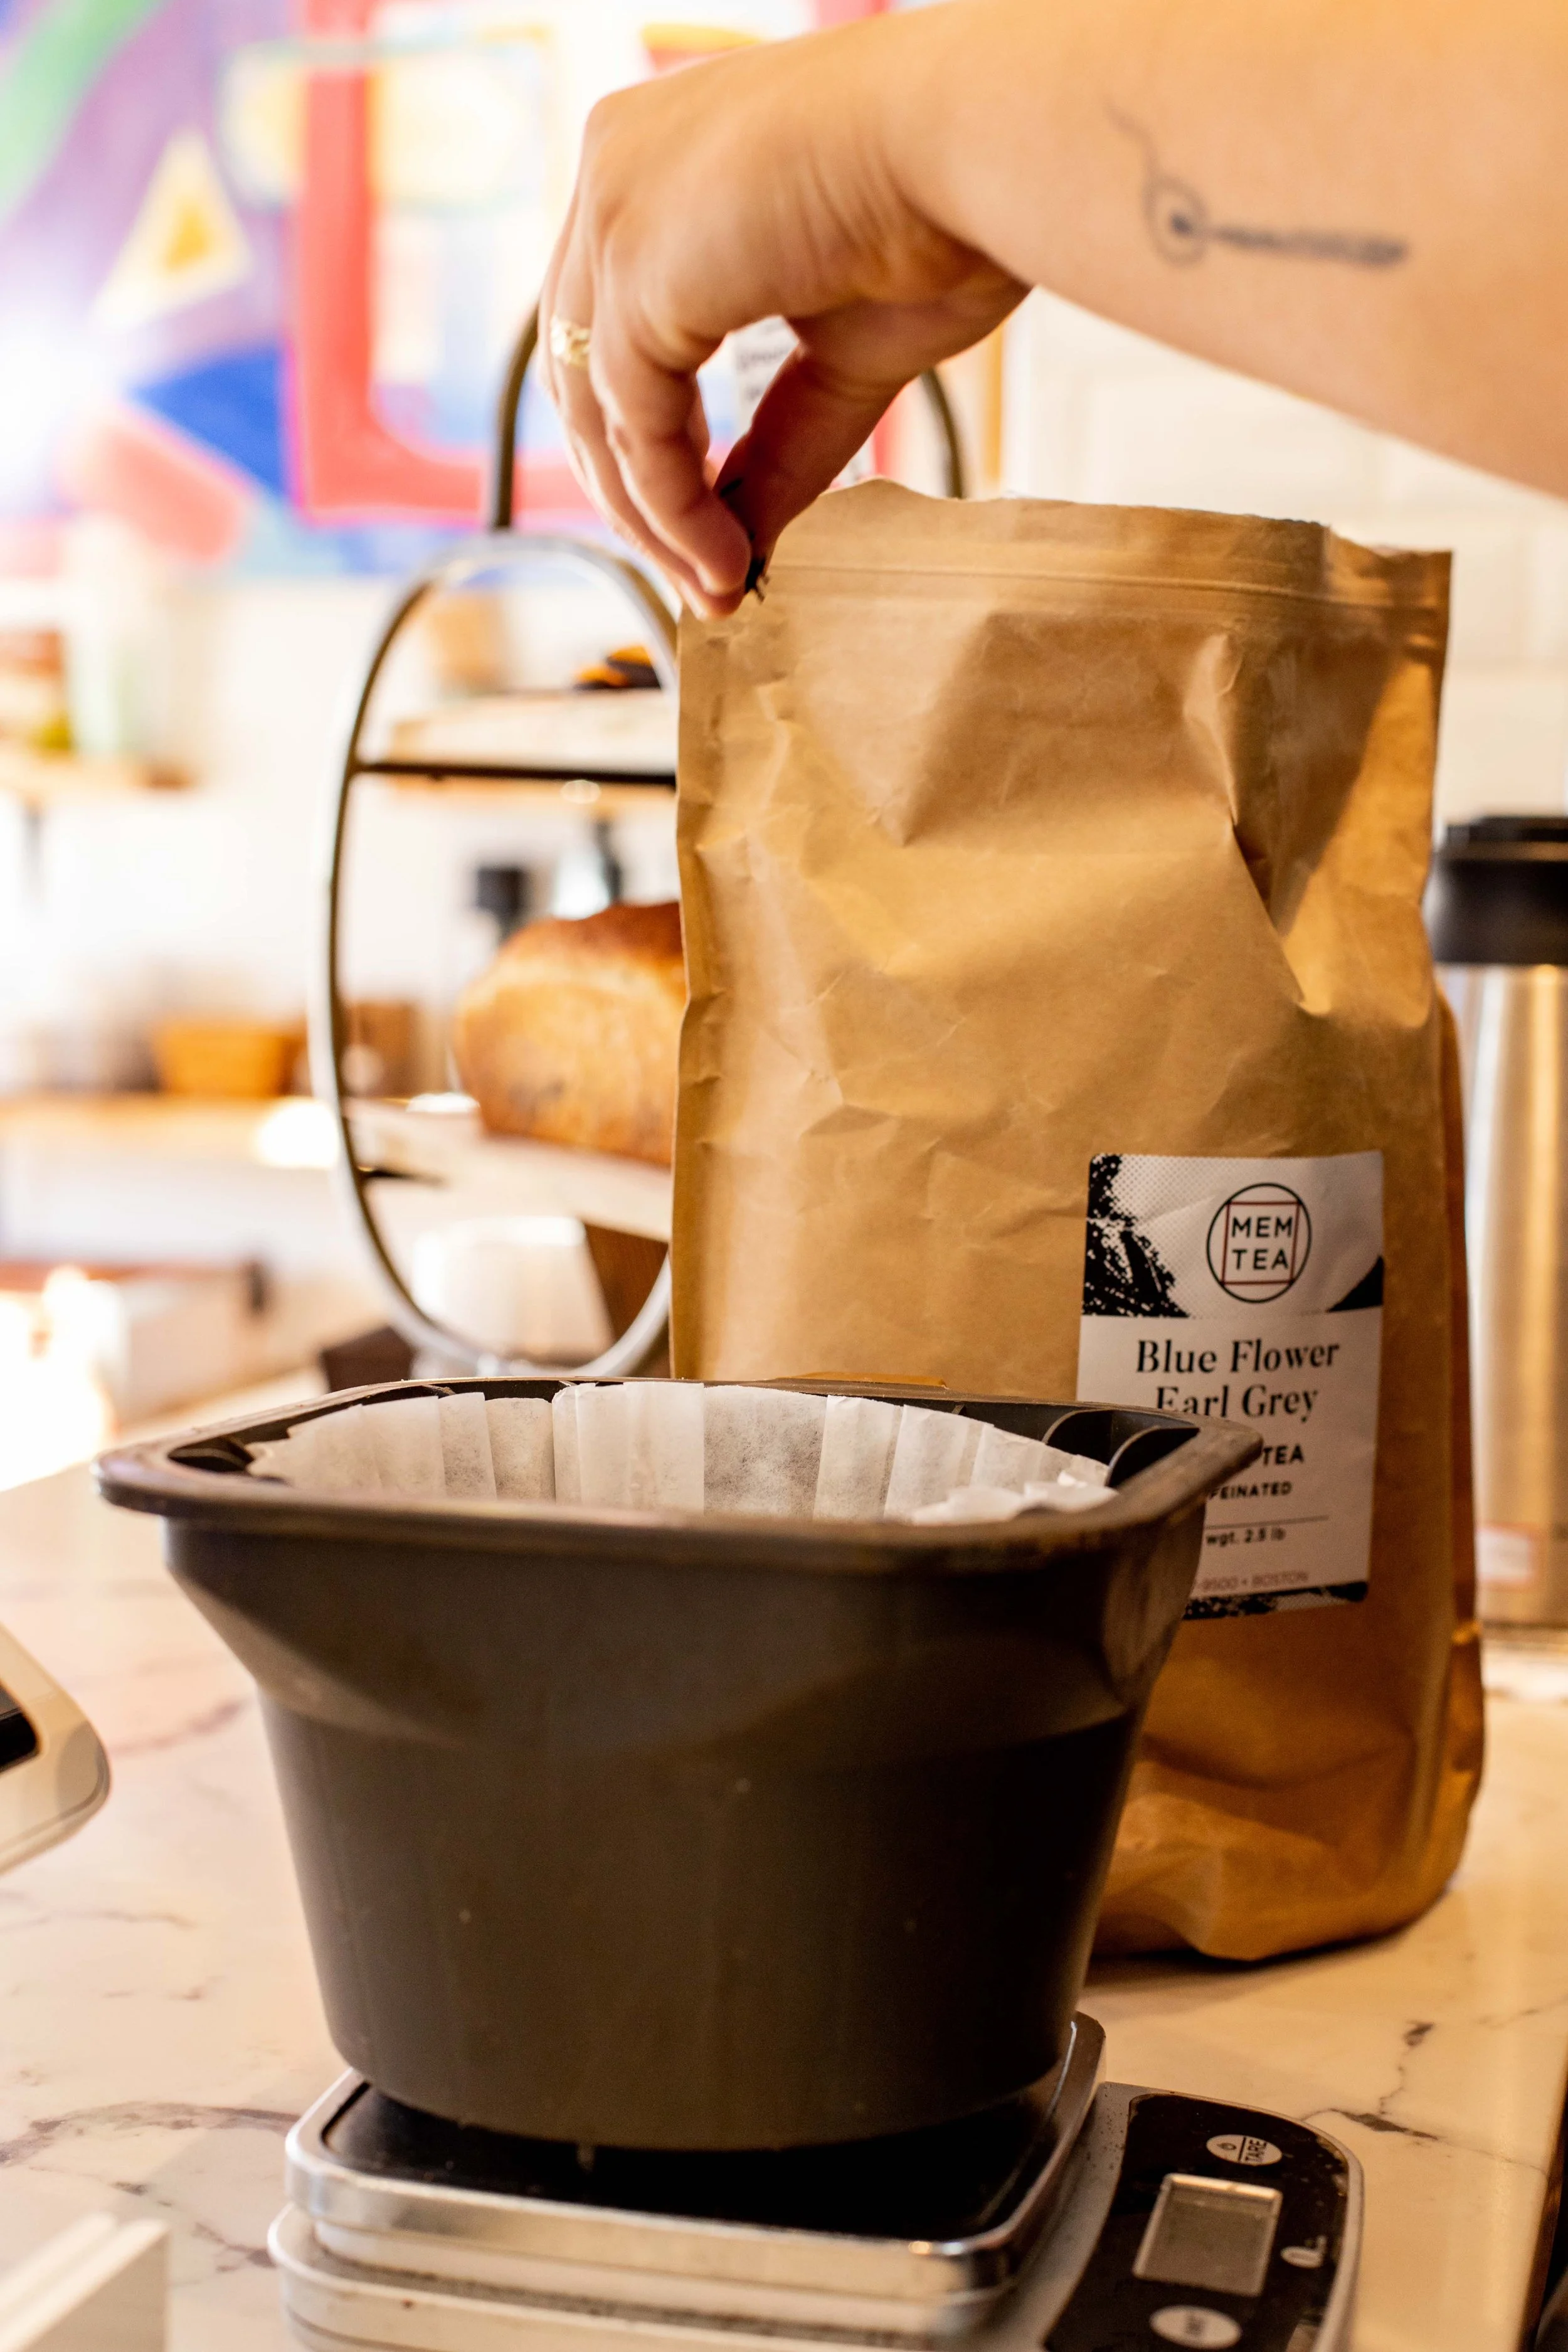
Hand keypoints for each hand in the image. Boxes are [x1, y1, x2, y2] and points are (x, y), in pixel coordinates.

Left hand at [538, 10, 1022, 615]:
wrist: (981, 142)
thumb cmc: (945, 210)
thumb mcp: (838, 355)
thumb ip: (777, 442)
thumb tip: (742, 546)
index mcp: (656, 159)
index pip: (611, 327)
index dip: (646, 444)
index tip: (703, 531)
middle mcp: (614, 167)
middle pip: (583, 374)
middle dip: (636, 497)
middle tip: (698, 581)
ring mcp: (614, 209)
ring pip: (597, 411)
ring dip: (656, 521)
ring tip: (718, 588)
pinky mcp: (633, 266)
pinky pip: (634, 426)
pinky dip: (675, 509)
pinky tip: (725, 563)